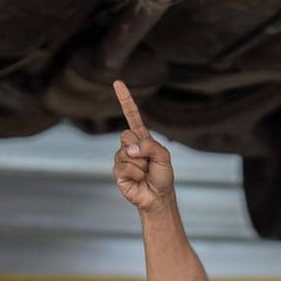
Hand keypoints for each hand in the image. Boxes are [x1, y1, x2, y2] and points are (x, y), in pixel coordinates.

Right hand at [112, 80, 174, 212]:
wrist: (157, 196)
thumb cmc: (162, 176)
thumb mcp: (163, 156)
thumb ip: (149, 146)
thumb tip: (130, 149)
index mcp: (142, 137)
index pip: (131, 115)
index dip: (125, 99)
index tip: (117, 83)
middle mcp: (129, 145)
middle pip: (125, 135)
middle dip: (140, 149)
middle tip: (148, 162)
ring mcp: (122, 158)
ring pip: (126, 153)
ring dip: (140, 165)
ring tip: (144, 172)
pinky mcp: (117, 171)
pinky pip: (124, 167)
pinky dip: (135, 174)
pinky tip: (138, 179)